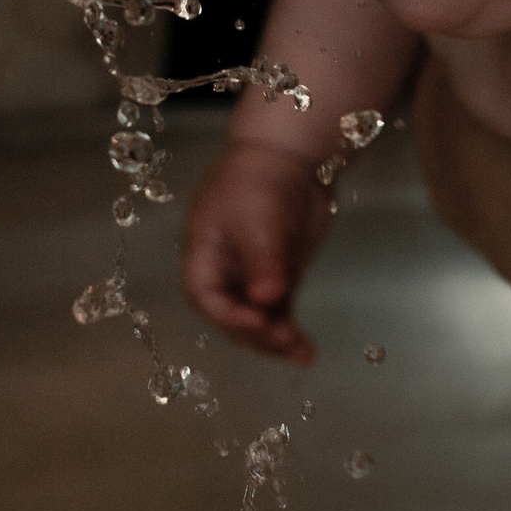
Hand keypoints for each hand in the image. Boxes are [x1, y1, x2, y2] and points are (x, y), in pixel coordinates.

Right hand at [180, 138, 331, 360]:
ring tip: (302, 354)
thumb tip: (268, 299)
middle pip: (232, 316)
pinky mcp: (277, 278)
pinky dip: (290, 330)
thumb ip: (262, 261)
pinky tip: (306, 351)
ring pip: (258, 320)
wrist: (289, 156)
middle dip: (257, 333)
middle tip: (285, 341)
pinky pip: (279, 312)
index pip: (206, 297)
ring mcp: (251, 277)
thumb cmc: (258, 181)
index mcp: (203, 255)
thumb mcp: (258, 220)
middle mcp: (223, 273)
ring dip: (276, 340)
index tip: (259, 321)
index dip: (228, 315)